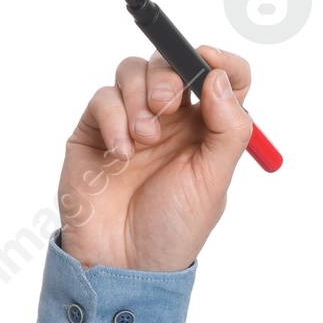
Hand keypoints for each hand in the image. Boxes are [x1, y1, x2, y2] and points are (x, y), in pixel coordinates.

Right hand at [58, 43, 255, 272]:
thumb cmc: (173, 228)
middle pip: (171, 63)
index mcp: (206, 130)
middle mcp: (171, 120)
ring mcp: (131, 122)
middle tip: (166, 106)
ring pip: (133, 71)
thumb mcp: (213, 182)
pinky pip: (103, 98)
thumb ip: (227, 130)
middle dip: (168, 76)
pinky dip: (114, 119)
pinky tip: (121, 155)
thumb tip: (219, 78)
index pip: (223, 78)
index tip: (208, 61)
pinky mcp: (95, 130)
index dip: (221, 61)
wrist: (124, 261)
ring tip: (144, 141)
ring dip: (138, 98)